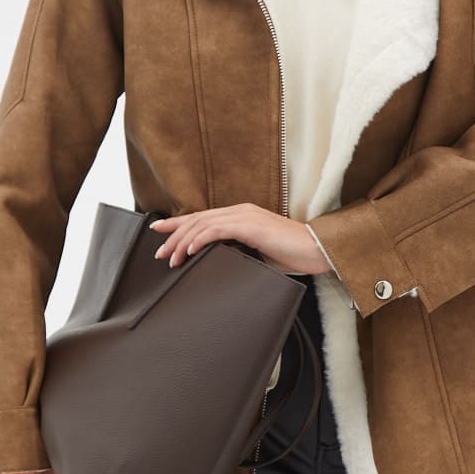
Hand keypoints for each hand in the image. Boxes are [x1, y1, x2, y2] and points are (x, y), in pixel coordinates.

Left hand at [150, 203, 332, 273]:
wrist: (316, 249)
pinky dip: (199, 240)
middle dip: (174, 235)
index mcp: (242, 216)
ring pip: (202, 224)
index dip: (179, 224)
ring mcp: (245, 217)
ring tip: (170, 258)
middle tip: (158, 252)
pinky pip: (217, 230)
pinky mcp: (250, 226)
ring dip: (182, 242)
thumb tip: (218, 262)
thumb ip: (239, 251)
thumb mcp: (258, 252)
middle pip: (197, 219)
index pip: (203, 218)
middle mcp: (240, 211)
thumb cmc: (292, 254)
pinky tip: (189, 251)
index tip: (160, 231)